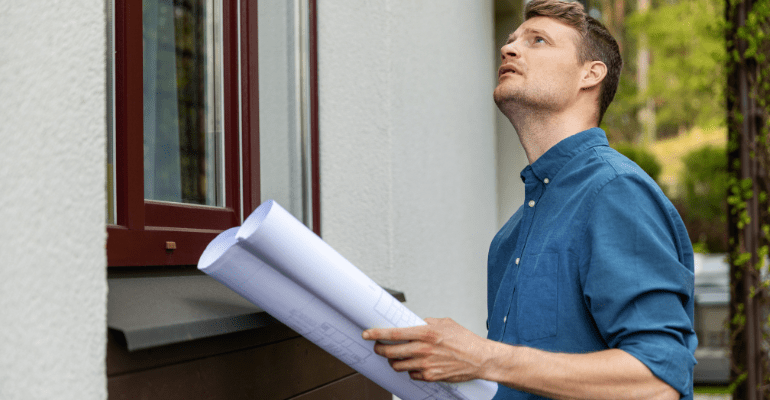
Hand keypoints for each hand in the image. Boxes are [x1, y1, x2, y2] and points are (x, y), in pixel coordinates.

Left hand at [362, 317, 492, 382]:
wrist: (480, 359)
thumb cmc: (465, 340)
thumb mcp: (445, 323)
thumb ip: (427, 322)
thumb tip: (415, 323)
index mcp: (426, 333)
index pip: (394, 333)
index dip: (376, 333)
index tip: (367, 334)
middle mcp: (423, 349)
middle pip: (390, 352)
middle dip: (380, 350)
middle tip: (378, 347)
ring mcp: (426, 364)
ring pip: (397, 365)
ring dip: (393, 361)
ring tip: (396, 357)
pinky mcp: (430, 376)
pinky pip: (411, 374)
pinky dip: (410, 370)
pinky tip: (414, 364)